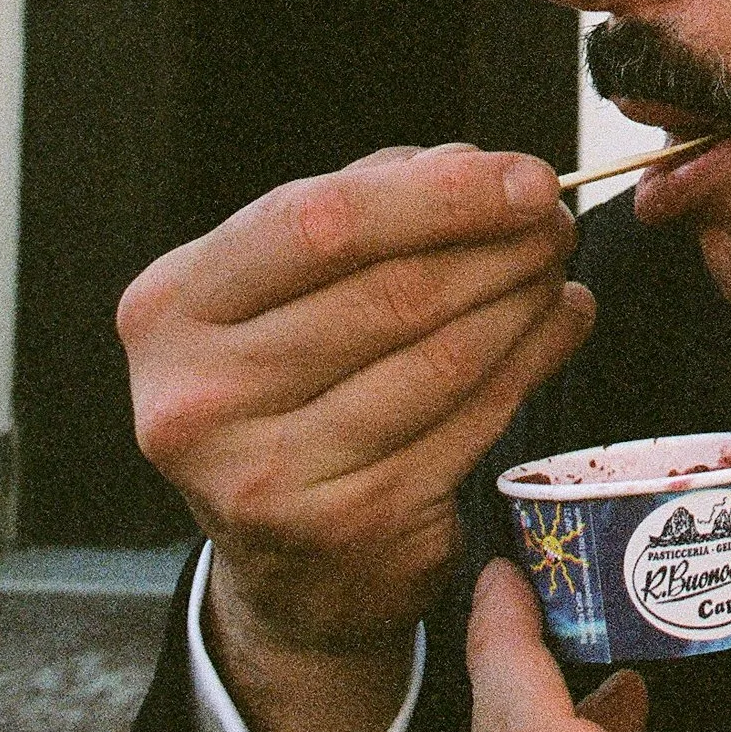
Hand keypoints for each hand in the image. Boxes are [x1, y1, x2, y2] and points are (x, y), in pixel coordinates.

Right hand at [118, 143, 588, 731]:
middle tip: (557, 226)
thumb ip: (365, 208)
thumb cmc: (292, 384)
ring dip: (525, 303)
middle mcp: (201, 398)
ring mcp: (270, 476)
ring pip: (442, 359)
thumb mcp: (284, 288)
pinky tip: (559, 328)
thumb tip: (478, 168)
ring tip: (558, 274)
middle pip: (392, 293)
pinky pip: (470, 423)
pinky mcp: (350, 527)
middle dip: (500, 246)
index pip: (319, 223)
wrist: (285, 563)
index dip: (440, 194)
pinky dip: (531, 364)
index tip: (528, 178)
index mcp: (171, 308)